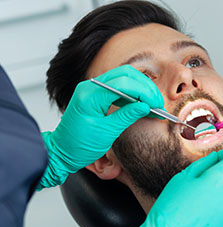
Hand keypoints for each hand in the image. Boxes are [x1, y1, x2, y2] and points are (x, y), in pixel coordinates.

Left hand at [39, 65, 163, 188]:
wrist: (62, 151)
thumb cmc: (79, 145)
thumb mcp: (107, 132)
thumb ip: (127, 116)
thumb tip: (145, 106)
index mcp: (90, 95)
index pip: (124, 84)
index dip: (144, 92)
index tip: (156, 104)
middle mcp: (91, 87)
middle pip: (126, 75)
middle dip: (145, 87)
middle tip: (157, 103)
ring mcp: (93, 88)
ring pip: (124, 78)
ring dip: (141, 89)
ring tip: (152, 104)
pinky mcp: (97, 94)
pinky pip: (119, 87)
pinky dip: (133, 93)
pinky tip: (142, 104)